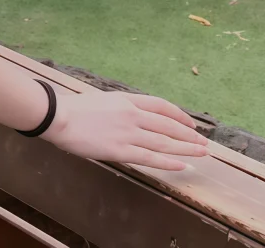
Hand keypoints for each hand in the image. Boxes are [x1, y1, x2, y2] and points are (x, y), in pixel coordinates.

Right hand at [42, 89, 208, 170]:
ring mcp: (128, 132)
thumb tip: (137, 117)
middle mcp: (133, 114)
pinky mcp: (121, 150)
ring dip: (185, 148)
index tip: (191, 124)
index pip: (161, 106)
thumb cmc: (76, 109)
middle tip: (204, 143)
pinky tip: (181, 165)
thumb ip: (123, 108)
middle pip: (168, 125)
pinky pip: (150, 157)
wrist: (60, 117)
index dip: (179, 116)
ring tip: (201, 153)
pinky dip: (168, 161)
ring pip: (164, 141)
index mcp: (128, 99)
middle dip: (188, 135)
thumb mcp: (105, 100)